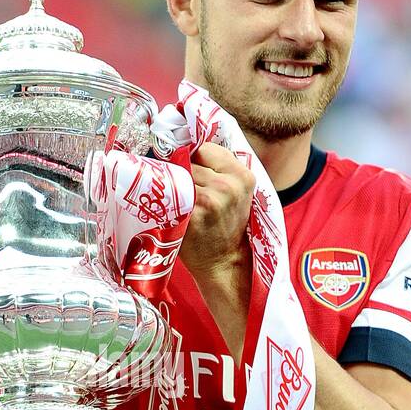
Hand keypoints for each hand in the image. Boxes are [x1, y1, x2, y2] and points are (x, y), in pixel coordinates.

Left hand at [178, 142, 254, 279]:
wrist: (223, 262)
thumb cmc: (225, 227)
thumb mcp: (236, 194)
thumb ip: (221, 170)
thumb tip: (188, 147)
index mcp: (242, 176)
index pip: (206, 148)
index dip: (195, 157)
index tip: (191, 169)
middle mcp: (228, 185)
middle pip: (189, 161)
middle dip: (183, 172)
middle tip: (184, 190)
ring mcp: (210, 199)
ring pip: (178, 176)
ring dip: (174, 185)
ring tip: (178, 200)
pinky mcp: (192, 213)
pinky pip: (171, 194)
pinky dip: (167, 199)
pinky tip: (172, 208)